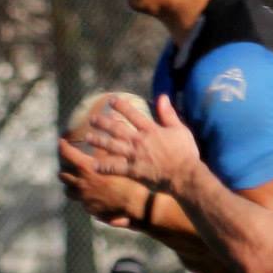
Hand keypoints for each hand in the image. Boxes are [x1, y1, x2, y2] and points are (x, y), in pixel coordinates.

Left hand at [57, 135, 144, 225]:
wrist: (134, 203)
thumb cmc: (128, 180)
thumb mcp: (115, 162)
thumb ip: (102, 154)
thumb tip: (97, 146)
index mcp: (86, 169)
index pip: (68, 155)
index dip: (63, 147)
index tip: (62, 143)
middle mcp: (81, 184)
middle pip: (63, 175)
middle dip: (65, 170)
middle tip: (69, 166)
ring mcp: (83, 198)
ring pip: (68, 191)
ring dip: (71, 185)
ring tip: (77, 182)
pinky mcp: (89, 209)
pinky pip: (81, 201)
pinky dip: (83, 197)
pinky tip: (92, 194)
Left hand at [85, 93, 203, 196]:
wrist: (185, 175)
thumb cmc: (186, 153)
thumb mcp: (180, 129)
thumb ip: (169, 114)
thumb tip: (162, 97)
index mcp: (151, 130)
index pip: (132, 113)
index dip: (120, 106)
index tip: (110, 100)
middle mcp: (140, 141)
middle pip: (117, 129)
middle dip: (103, 123)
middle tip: (92, 119)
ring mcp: (135, 156)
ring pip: (112, 146)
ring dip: (98, 141)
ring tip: (87, 137)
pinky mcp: (134, 171)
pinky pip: (116, 168)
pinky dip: (104, 167)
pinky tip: (93, 165)